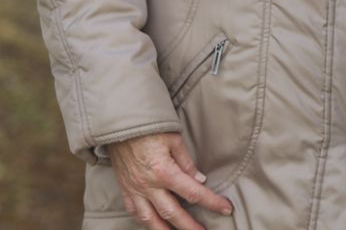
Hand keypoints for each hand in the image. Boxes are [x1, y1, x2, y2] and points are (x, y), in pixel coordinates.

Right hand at [109, 132, 233, 228]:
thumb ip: (187, 163)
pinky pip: (134, 212)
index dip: (212, 202)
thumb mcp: (174, 140)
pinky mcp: (124, 189)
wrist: (119, 125)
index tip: (226, 208)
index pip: (193, 193)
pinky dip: (146, 222)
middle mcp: (148, 185)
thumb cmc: (149, 128)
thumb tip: (200, 180)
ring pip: (150, 219)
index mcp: (164, 171)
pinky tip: (154, 225)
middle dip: (190, 226)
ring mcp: (134, 190)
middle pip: (172, 213)